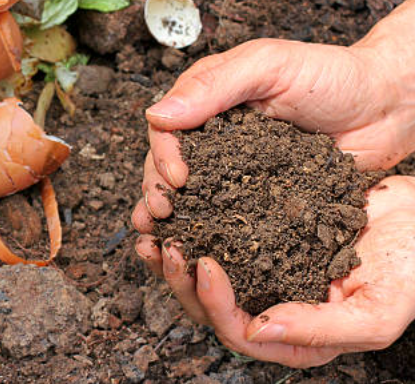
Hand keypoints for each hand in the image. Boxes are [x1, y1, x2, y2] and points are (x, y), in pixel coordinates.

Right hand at [133, 37, 414, 229]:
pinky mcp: (261, 198)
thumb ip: (214, 86)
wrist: (388, 107)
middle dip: (158, 190)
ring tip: (164, 240)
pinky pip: (230, 217)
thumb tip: (156, 114)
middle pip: (169, 166)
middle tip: (162, 214)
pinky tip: (199, 251)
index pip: (167, 129)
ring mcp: (237, 170)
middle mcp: (215, 137)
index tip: (177, 178)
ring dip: (174, 217)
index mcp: (208, 101)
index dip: (163, 154)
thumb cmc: (332, 75)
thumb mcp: (269, 66)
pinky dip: (211, 234)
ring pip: (193, 195)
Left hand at [135, 176, 414, 367]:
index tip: (204, 264)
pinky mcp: (259, 235)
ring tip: (153, 229)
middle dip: (181, 280)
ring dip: (174, 255)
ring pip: (205, 273)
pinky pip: (216, 234)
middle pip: (210, 307)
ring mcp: (264, 270)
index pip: (239, 332)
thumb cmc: (410, 269)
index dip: (215, 304)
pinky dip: (193, 223)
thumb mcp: (376, 310)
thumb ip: (320, 329)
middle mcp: (272, 306)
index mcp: (296, 336)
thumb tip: (257, 329)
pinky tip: (177, 206)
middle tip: (166, 245)